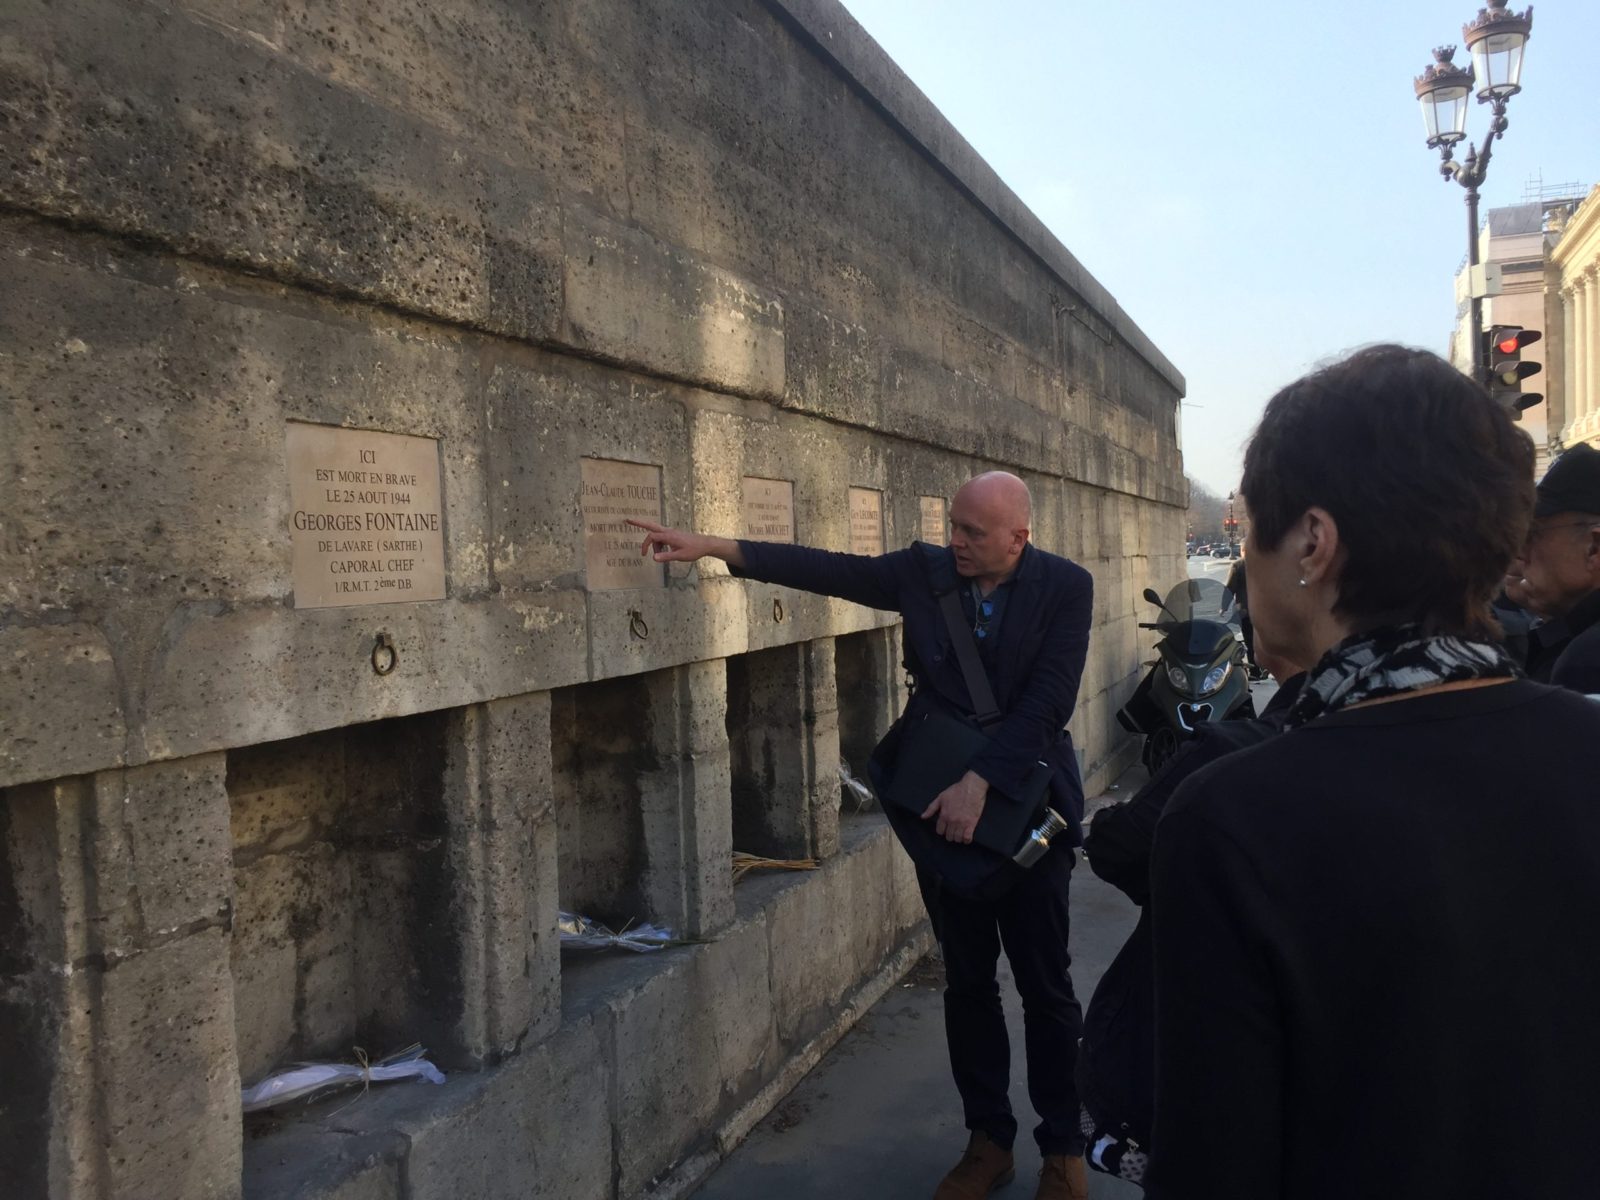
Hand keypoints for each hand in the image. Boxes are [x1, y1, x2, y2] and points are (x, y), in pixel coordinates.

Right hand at [627, 519, 742, 566]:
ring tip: (661, 556)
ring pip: (657, 536)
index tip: (643, 554)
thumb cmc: (693, 550)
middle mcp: (668, 532)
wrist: (705, 545)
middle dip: (639, 523)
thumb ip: (666, 557)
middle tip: (627, 519)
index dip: (645, 545)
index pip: (652, 537)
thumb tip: (653, 558)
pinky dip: (660, 545)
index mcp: (669, 536)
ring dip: (655, 545)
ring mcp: (671, 532)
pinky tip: (666, 553)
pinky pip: (662, 538)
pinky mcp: (673, 535)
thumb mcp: (680, 556)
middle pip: (651, 525)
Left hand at [922, 771, 988, 843]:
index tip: (946, 828)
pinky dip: (966, 840)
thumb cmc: (957, 790)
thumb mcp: (941, 797)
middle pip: (949, 836)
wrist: (972, 787)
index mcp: (944, 815)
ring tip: (960, 834)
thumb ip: (931, 808)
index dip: (942, 830)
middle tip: (953, 831)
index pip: (940, 831)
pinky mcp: (972, 823)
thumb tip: (923, 817)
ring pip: (957, 838)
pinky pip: (967, 838)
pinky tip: (966, 837)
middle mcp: (952, 820)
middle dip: (950, 835)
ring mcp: (962, 823)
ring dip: (958, 838)